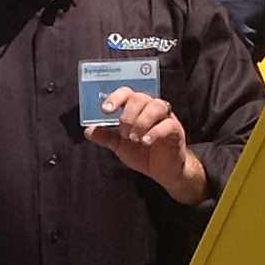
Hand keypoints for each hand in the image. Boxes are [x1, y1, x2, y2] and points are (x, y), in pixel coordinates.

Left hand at [87, 88, 208, 204]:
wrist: (163, 171)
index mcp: (138, 108)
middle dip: (128, 115)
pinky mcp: (176, 131)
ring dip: (141, 121)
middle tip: (123, 133)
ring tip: (134, 138)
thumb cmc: (144, 153)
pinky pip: (167, 125)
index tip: (105, 110)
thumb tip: (88, 130)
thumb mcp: (120, 146)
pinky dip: (154, 132)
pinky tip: (146, 142)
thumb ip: (106, 137)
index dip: (116, 98)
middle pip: (141, 98)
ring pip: (156, 106)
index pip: (127, 93)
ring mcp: (166, 118)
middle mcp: (152, 109)